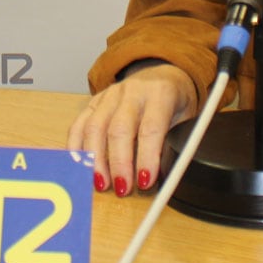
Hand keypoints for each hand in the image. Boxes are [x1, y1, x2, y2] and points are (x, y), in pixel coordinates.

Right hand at [67, 63, 198, 197]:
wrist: (162, 74)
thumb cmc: (174, 102)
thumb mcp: (186, 118)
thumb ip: (176, 142)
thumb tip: (167, 176)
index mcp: (160, 94)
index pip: (151, 128)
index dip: (147, 157)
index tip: (145, 181)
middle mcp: (132, 91)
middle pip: (119, 128)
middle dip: (118, 162)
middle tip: (121, 188)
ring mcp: (110, 95)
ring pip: (95, 126)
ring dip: (95, 159)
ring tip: (100, 183)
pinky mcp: (94, 101)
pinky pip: (80, 124)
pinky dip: (76, 148)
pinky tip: (79, 167)